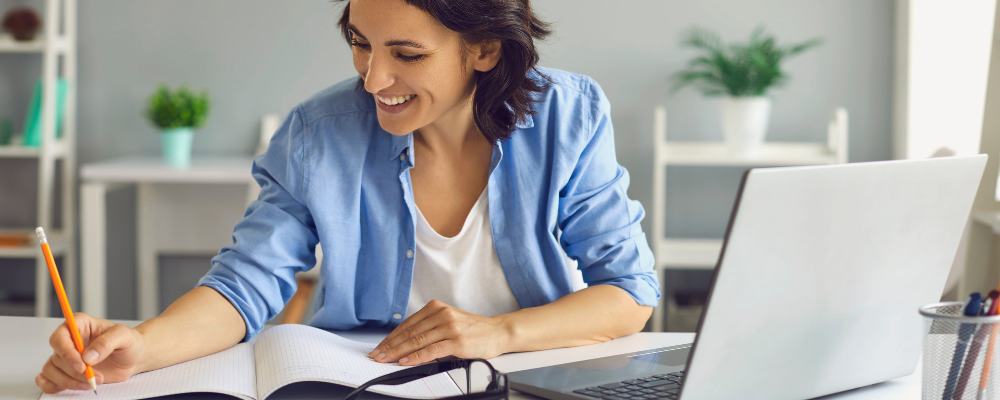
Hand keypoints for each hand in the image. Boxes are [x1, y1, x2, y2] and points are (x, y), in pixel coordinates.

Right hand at [36, 313, 145, 393]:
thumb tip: (87, 357)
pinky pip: (47, 379)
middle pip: (57, 357)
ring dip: (68, 381)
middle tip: (93, 376)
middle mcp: (69, 340)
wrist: (134, 357)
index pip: (60, 337)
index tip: (81, 366)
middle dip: (74, 371)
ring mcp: (66, 357)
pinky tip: (71, 387)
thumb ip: (106, 343)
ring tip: (92, 382)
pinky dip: (54, 386)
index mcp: (79, 325)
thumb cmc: (129, 342)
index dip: (67, 353)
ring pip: (51, 370)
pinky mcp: (66, 371)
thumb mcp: (124, 336)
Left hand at [368, 300, 509, 365]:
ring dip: (398, 352)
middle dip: (390, 346)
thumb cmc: (473, 330)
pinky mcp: (457, 341)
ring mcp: (450, 327)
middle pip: (409, 333)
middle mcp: (442, 314)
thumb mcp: (448, 321)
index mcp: (436, 307)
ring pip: (417, 341)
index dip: (391, 337)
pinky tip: (406, 361)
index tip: (380, 347)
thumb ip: (429, 328)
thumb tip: (404, 343)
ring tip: (386, 360)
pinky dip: (416, 357)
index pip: (407, 324)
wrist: (498, 332)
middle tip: (377, 355)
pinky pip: (431, 350)